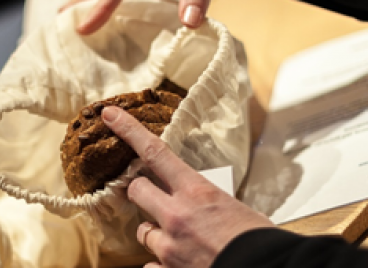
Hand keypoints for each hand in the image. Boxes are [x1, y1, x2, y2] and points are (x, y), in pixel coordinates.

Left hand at [101, 106, 274, 266]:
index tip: (109, 115)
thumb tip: (205, 204)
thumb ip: (209, 201)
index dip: (128, 130)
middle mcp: (177, 216)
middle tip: (154, 197)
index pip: (155, 152)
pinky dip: (160, 264)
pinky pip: (149, 265)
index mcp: (197, 192)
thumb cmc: (258, 241)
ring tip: (178, 239)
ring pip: (142, 231)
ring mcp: (169, 246)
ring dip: (155, 232)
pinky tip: (176, 263)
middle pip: (137, 189)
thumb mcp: (236, 209)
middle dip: (141, 191)